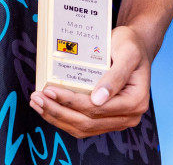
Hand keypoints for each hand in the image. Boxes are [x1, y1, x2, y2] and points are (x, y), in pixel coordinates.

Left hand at [29, 24, 150, 137]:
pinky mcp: (106, 118)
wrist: (135, 46)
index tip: (50, 90)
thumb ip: (116, 76)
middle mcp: (128, 116)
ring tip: (37, 103)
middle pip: (88, 122)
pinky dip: (64, 118)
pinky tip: (48, 107)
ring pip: (83, 128)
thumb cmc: (131, 45)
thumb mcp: (127, 53)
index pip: (97, 109)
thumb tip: (98, 100)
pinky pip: (83, 124)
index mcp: (135, 102)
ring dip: (57, 118)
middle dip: (59, 112)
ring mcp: (117, 120)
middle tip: (37, 98)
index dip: (72, 102)